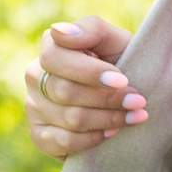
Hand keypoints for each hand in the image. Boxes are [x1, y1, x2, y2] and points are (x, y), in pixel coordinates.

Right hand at [23, 15, 145, 160]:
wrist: (128, 95)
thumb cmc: (121, 61)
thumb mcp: (115, 41)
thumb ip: (91, 29)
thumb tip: (59, 30)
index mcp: (50, 46)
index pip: (53, 57)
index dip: (89, 71)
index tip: (121, 79)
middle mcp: (34, 75)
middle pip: (65, 92)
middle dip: (107, 98)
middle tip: (138, 101)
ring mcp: (33, 106)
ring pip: (69, 118)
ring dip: (108, 118)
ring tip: (135, 115)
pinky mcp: (39, 135)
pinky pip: (63, 142)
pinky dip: (93, 139)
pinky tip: (113, 132)